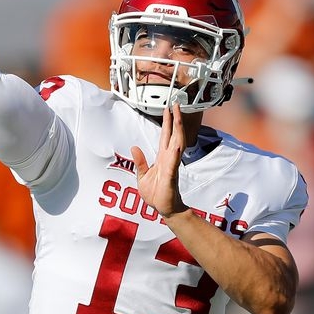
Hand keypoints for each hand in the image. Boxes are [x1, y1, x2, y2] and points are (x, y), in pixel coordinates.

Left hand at [133, 104, 187, 218]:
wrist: (163, 209)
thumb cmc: (155, 194)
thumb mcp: (142, 176)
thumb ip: (140, 162)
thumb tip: (134, 147)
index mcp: (162, 158)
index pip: (166, 136)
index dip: (167, 122)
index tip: (169, 109)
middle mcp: (169, 159)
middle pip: (173, 135)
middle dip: (175, 120)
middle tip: (176, 104)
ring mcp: (171, 166)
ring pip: (177, 144)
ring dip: (178, 130)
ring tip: (178, 116)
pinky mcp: (171, 176)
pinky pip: (174, 163)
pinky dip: (175, 153)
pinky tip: (177, 145)